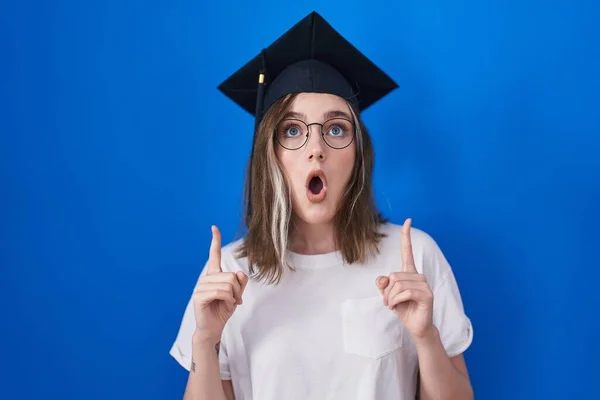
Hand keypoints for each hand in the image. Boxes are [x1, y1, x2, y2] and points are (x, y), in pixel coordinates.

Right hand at [193, 225, 248, 344]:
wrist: (214, 327)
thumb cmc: (223, 309)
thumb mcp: (236, 294)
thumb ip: (240, 282)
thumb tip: (240, 273)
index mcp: (214, 274)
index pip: (214, 255)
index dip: (215, 240)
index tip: (214, 227)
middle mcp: (206, 278)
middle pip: (231, 275)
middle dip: (237, 289)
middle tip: (234, 299)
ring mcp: (201, 286)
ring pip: (227, 284)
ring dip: (232, 296)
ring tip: (228, 303)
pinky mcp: (199, 296)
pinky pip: (221, 292)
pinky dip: (227, 300)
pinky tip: (224, 305)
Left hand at [376, 218, 433, 339]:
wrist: (416, 326)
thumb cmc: (403, 308)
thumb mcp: (388, 295)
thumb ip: (383, 284)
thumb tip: (383, 278)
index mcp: (409, 272)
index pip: (407, 251)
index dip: (406, 236)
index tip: (408, 220)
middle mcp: (418, 275)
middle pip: (393, 275)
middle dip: (386, 292)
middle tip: (388, 302)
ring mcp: (424, 284)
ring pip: (398, 284)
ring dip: (390, 298)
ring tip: (392, 305)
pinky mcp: (427, 294)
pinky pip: (405, 292)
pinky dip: (396, 301)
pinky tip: (396, 307)